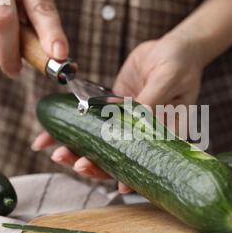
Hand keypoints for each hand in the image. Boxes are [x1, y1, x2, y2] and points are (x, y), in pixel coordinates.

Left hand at [32, 34, 204, 193]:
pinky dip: (70, 126)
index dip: (132, 176)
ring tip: (55, 151)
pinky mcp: (112, 108)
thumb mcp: (169, 79)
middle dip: (94, 164)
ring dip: (77, 149)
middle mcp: (143, 133)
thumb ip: (151, 100)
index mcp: (164, 134)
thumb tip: (133, 121)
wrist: (173, 46)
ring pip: (99, 143)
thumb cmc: (180, 62)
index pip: (146, 162)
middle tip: (75, 163)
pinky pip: (90, 120)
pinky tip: (51, 132)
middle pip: (116, 158)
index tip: (118, 187)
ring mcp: (125, 122)